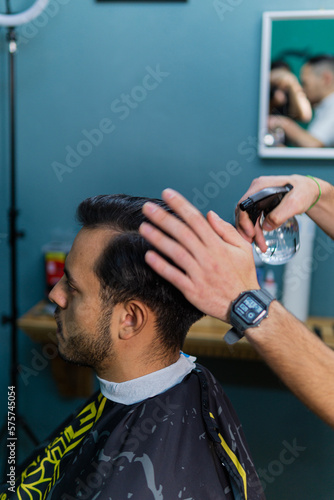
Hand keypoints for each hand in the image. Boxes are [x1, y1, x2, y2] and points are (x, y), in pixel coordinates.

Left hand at [139, 189, 258, 321]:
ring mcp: (199, 274)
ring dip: (158, 239)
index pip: (196, 220)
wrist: (244, 305)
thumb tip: (209, 214)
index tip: (167, 194)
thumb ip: (226, 230)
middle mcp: (207, 257)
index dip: (180, 205)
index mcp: (218, 245)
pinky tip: (149, 256)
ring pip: (175, 252)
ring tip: (143, 227)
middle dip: (163, 218)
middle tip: (147, 207)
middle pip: (182, 233)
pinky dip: (161, 266)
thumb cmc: (243, 275)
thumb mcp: (243, 249)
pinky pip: (174, 276)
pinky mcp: (192, 290)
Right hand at [235, 175, 318, 251]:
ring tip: (259, 244)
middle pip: (244, 212)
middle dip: (247, 229)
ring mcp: (258, 197)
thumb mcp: (295, 203)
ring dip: (251, 232)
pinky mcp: (261, 204)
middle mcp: (256, 190)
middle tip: (253, 243)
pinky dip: (255, 229)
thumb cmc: (304, 192)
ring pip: (248, 217)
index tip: (250, 233)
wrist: (309, 191)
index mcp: (261, 186)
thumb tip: (266, 226)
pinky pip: (254, 218)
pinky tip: (259, 237)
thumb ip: (280, 214)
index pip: (244, 205)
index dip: (244, 220)